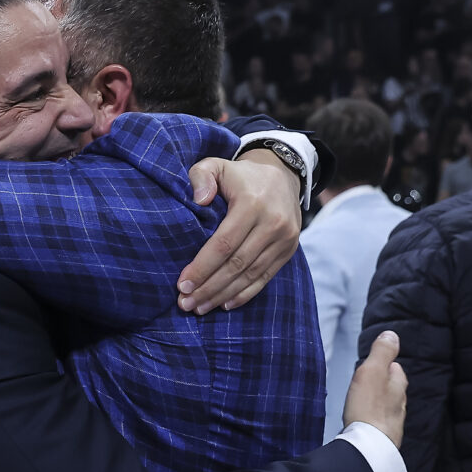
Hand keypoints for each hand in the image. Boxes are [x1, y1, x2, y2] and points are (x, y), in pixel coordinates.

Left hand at [178, 149, 301, 313]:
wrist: (282, 175)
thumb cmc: (239, 175)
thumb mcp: (217, 165)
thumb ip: (201, 175)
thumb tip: (199, 200)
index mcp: (252, 203)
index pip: (223, 243)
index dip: (202, 267)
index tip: (182, 284)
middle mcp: (273, 223)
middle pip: (236, 264)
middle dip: (208, 287)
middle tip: (185, 303)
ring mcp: (284, 239)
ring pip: (250, 275)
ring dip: (223, 295)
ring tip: (199, 307)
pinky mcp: (289, 250)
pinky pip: (265, 277)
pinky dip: (245, 294)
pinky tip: (224, 304)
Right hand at [343, 330, 406, 448]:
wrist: (369, 444)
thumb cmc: (368, 406)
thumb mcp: (372, 371)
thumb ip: (382, 352)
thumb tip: (392, 334)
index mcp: (398, 385)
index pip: (395, 369)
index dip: (384, 364)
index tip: (372, 364)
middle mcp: (400, 403)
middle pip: (393, 388)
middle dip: (382, 384)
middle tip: (366, 381)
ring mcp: (393, 421)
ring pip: (388, 406)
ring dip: (378, 402)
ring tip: (364, 400)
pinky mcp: (384, 436)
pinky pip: (379, 421)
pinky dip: (373, 417)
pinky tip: (365, 420)